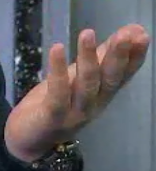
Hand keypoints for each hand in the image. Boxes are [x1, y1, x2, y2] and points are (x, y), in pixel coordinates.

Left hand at [4, 24, 149, 161]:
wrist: (29, 138)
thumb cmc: (57, 102)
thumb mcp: (80, 77)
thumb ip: (101, 56)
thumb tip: (129, 32)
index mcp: (102, 95)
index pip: (123, 75)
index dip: (134, 56)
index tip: (141, 34)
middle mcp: (94, 104)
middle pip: (110, 79)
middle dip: (119, 57)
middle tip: (128, 34)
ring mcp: (75, 112)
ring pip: (86, 84)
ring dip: (88, 58)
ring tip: (88, 33)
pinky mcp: (54, 115)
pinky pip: (58, 92)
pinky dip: (58, 70)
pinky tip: (57, 48)